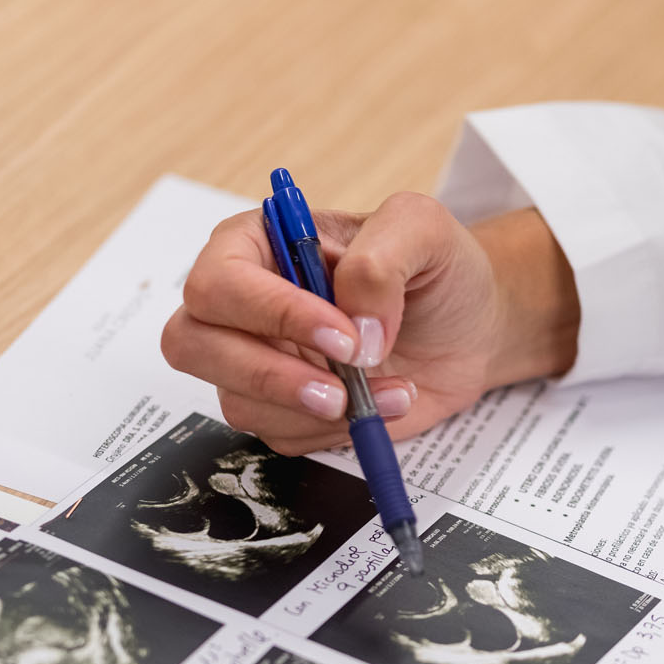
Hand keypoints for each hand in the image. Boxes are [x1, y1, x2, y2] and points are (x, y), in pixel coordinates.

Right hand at [161, 196, 577, 454]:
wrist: (469, 328)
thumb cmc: (434, 269)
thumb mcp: (422, 228)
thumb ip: (380, 260)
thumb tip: (353, 327)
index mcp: (256, 243)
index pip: (219, 282)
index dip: (273, 315)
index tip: (344, 338)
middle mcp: (242, 303)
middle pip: (193, 345)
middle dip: (270, 376)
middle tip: (339, 390)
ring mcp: (256, 359)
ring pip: (238, 401)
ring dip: (316, 411)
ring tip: (389, 390)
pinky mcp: (283, 408)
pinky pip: (280, 435)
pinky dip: (334, 432)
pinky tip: (381, 405)